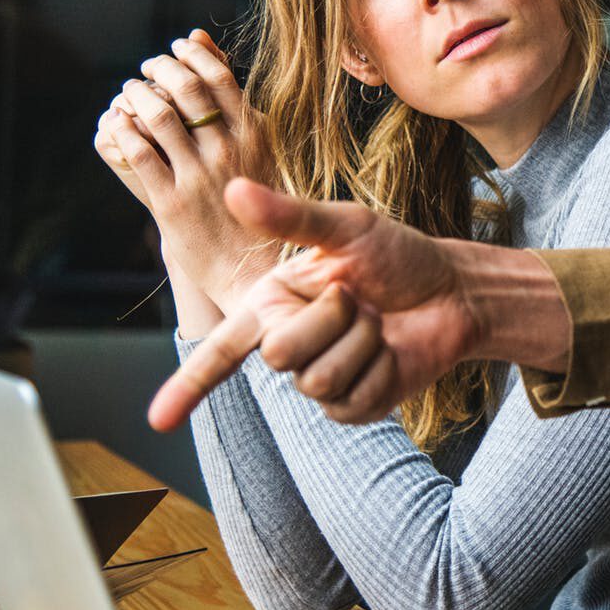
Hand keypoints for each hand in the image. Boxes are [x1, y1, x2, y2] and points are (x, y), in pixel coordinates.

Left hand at [93, 29, 276, 311]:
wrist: (253, 267)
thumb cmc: (258, 204)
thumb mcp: (259, 149)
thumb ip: (235, 104)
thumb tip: (208, 48)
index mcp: (255, 136)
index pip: (220, 77)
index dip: (192, 55)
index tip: (176, 47)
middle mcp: (229, 152)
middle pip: (187, 89)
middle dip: (161, 68)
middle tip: (148, 66)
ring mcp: (199, 177)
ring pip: (160, 117)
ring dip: (137, 95)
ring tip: (129, 90)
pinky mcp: (171, 204)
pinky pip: (140, 154)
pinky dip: (123, 131)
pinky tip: (118, 123)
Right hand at [148, 178, 489, 430]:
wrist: (452, 291)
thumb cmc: (398, 255)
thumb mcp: (347, 227)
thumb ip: (290, 216)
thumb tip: (232, 189)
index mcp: (272, 303)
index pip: (221, 350)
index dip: (187, 386)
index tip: (156, 420)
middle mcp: (288, 343)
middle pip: (279, 354)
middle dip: (329, 318)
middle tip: (357, 296)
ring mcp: (320, 380)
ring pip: (318, 379)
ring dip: (361, 342)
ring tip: (377, 320)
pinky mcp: (353, 406)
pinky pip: (352, 400)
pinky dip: (380, 369)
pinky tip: (391, 350)